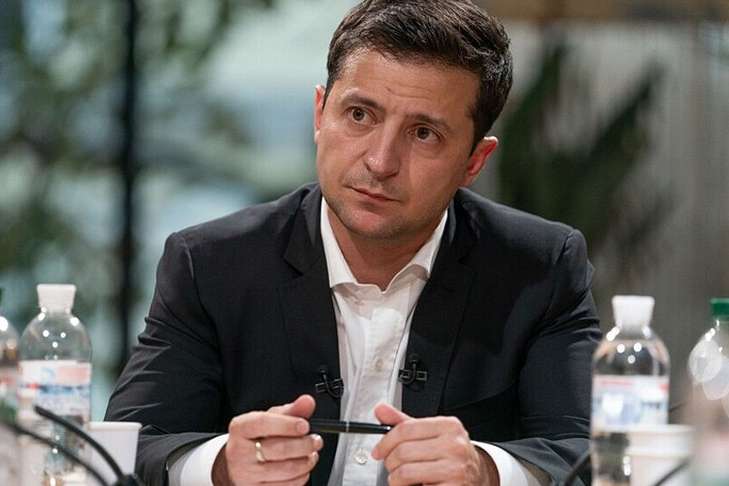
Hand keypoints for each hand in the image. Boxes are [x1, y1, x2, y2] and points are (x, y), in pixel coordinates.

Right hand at [212, 395, 323, 485]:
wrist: (239, 463)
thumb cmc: (257, 438)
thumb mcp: (270, 419)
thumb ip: (291, 410)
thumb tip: (307, 402)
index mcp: (241, 428)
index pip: (262, 423)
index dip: (287, 424)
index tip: (304, 425)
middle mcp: (239, 452)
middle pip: (278, 449)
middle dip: (303, 444)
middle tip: (315, 440)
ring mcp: (246, 474)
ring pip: (285, 469)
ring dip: (306, 461)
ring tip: (311, 453)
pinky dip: (301, 477)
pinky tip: (303, 468)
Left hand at [371, 404, 498, 485]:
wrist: (477, 476)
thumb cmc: (450, 455)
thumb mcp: (430, 434)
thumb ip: (404, 423)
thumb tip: (381, 410)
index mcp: (449, 426)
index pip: (405, 429)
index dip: (385, 442)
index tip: (378, 451)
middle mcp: (455, 445)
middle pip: (402, 452)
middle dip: (390, 463)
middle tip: (393, 467)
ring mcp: (456, 468)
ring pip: (405, 473)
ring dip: (396, 480)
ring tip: (403, 479)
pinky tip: (418, 485)